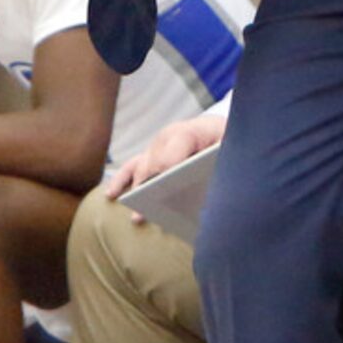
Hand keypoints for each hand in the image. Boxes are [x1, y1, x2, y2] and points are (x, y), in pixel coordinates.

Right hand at [103, 111, 224, 222]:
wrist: (222, 125)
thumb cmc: (226, 138)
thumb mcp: (230, 145)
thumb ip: (221, 160)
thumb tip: (213, 188)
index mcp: (186, 133)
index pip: (169, 158)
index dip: (166, 176)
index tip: (165, 196)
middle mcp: (165, 138)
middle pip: (152, 166)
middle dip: (151, 190)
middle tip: (153, 213)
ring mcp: (155, 147)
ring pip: (138, 168)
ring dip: (136, 191)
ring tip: (136, 217)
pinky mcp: (150, 156)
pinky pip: (131, 167)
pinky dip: (121, 181)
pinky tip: (111, 196)